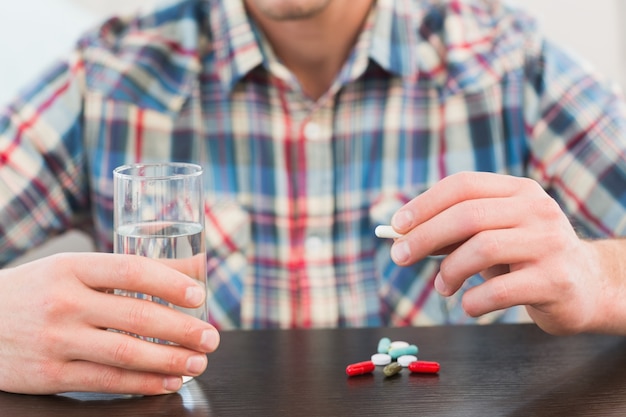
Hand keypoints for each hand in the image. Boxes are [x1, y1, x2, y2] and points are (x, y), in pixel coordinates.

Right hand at [0, 253, 219, 394]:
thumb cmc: (39, 290)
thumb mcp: (76, 268)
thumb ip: (133, 268)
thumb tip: (196, 265)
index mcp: (72, 267)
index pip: (131, 270)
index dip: (171, 283)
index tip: (199, 296)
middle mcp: (64, 302)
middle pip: (136, 315)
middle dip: (183, 329)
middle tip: (211, 337)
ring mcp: (56, 341)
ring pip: (126, 353)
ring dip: (170, 360)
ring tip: (198, 362)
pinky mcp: (50, 375)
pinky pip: (106, 381)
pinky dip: (143, 383)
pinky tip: (168, 381)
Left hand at [389, 171, 623, 334]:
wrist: (585, 288)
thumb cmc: (524, 258)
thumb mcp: (493, 235)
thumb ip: (455, 231)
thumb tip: (403, 236)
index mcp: (518, 191)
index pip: (463, 185)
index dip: (424, 204)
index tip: (396, 225)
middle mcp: (537, 210)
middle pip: (468, 215)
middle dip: (424, 237)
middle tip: (399, 257)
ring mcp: (549, 244)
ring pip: (482, 248)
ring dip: (449, 271)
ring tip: (443, 287)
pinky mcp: (555, 281)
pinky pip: (499, 290)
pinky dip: (473, 300)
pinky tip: (469, 305)